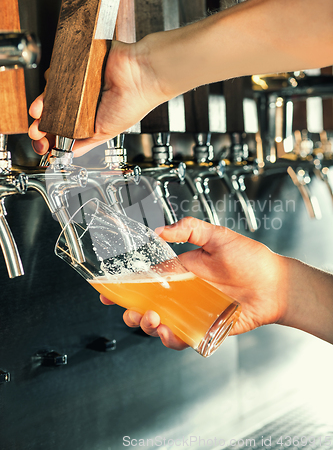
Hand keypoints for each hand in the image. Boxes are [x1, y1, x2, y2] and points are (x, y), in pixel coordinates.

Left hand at [28, 39, 169, 156]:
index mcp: (90, 119)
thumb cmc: (133, 103)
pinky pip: (59, 70)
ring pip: (52, 93)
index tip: (42, 145)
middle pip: (53, 113)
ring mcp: (80, 83)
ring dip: (41, 102)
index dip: (50, 139)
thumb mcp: (104, 133)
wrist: (141, 76)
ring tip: (39, 109)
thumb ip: (84, 144)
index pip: (63, 131)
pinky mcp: (78, 66)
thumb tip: (66, 154)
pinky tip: (52, 87)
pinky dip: (52, 78)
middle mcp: (84, 102)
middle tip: (35, 130)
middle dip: (40, 123)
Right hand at [101, 217, 288, 350]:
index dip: (126, 286)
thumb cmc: (250, 258)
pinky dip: (171, 339)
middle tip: (130, 311)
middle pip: (148, 305)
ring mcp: (192, 311)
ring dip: (148, 325)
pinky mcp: (204, 328)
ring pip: (160, 324)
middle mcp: (183, 293)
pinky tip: (169, 332)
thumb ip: (190, 228)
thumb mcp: (218, 236)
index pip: (147, 279)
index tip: (108, 291)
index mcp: (181, 271)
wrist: (274, 284)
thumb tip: (160, 230)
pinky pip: (182, 338)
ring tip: (151, 319)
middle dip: (132, 311)